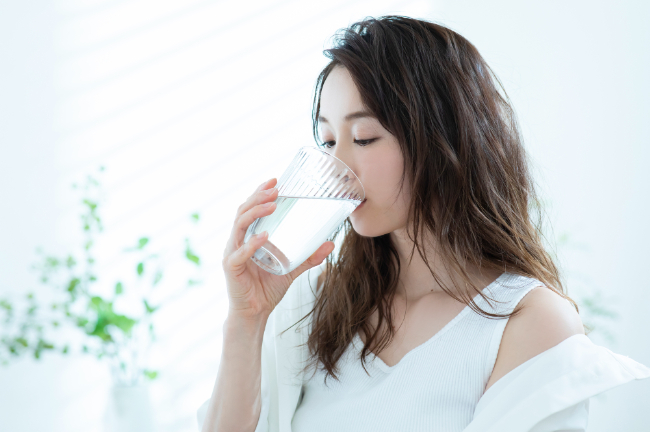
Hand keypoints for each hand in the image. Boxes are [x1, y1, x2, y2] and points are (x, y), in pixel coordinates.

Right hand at [221, 178, 334, 319]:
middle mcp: (237, 240)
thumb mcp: (292, 269)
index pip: (249, 208)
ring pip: (239, 226)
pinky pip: (240, 253)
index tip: (274, 180)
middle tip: (275, 189)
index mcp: (247, 236)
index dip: (259, 192)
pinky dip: (251, 243)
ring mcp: (232, 253)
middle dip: (258, 197)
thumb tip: (331, 243)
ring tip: (271, 206)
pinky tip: (263, 236)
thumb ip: (309, 257)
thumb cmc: (267, 288)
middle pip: (243, 211)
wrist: (255, 313)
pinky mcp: (231, 268)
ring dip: (255, 213)